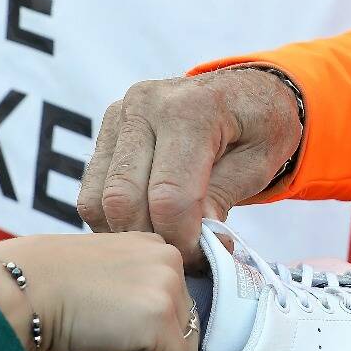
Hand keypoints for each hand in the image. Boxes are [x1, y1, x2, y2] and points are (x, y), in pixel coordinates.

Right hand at [0, 231, 195, 350]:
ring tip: (113, 344)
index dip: (154, 316)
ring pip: (186, 342)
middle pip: (187, 318)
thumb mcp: (98, 265)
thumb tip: (139, 316)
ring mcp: (166, 286)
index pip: (176, 292)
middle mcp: (168, 258)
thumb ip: (128, 280)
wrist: (20, 288)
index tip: (125, 324)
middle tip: (113, 336)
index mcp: (152, 243)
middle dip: (159, 336)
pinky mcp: (159, 318)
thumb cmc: (42, 280)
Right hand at [79, 69, 303, 266]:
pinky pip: (91, 192)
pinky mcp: (105, 129)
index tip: (201, 257)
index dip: (181, 239)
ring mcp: (118, 115)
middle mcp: (144, 105)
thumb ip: (223, 196)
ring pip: (99, 200)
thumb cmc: (260, 126)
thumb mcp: (260, 162)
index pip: (169, 195)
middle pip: (124, 199)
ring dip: (128, 235)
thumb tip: (196, 239)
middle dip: (152, 240)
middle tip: (183, 258)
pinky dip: (112, 220)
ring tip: (166, 242)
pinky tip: (146, 225)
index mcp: (190, 110)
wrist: (246, 92)